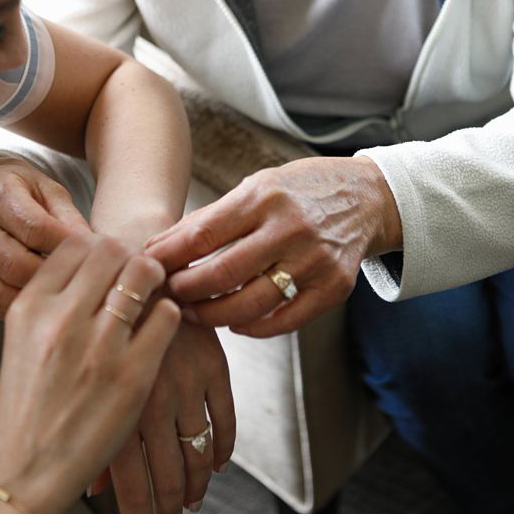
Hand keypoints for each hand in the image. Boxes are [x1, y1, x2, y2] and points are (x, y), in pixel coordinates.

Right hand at [0, 159, 91, 317]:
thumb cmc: (23, 191)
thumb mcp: (51, 193)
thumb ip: (69, 220)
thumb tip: (92, 249)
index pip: (34, 228)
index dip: (64, 247)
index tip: (89, 258)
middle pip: (16, 264)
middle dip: (53, 276)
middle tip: (79, 282)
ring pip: (2, 289)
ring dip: (37, 295)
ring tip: (62, 293)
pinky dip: (19, 305)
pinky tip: (39, 299)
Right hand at [0, 235, 180, 513]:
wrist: (23, 470)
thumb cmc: (26, 403)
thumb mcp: (23, 338)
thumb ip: (51, 298)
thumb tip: (87, 260)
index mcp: (31, 306)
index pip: (76, 244)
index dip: (98, 245)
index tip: (107, 259)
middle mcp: (62, 320)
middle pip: (111, 250)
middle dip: (128, 255)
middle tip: (136, 269)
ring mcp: (100, 348)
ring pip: (143, 275)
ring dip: (153, 277)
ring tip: (153, 288)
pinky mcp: (133, 376)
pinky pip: (166, 317)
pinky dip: (169, 313)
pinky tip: (160, 323)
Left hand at [102, 321, 235, 513]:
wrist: (134, 262)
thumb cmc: (100, 316)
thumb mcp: (85, 369)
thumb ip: (93, 422)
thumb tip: (94, 487)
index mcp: (112, 401)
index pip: (131, 481)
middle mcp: (150, 397)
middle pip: (169, 474)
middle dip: (169, 508)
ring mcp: (185, 381)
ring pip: (198, 452)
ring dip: (196, 484)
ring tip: (190, 503)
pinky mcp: (212, 363)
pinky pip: (225, 418)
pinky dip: (223, 448)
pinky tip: (216, 465)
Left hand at [147, 156, 401, 335]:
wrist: (367, 197)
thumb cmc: (300, 190)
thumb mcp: (257, 186)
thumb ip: (213, 218)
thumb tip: (160, 247)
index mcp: (264, 197)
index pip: (204, 233)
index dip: (169, 255)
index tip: (146, 266)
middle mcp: (290, 228)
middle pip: (223, 273)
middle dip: (186, 290)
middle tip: (165, 296)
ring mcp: (314, 261)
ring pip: (250, 303)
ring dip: (213, 315)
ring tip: (193, 313)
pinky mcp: (334, 287)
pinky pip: (284, 320)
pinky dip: (253, 327)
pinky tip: (234, 322)